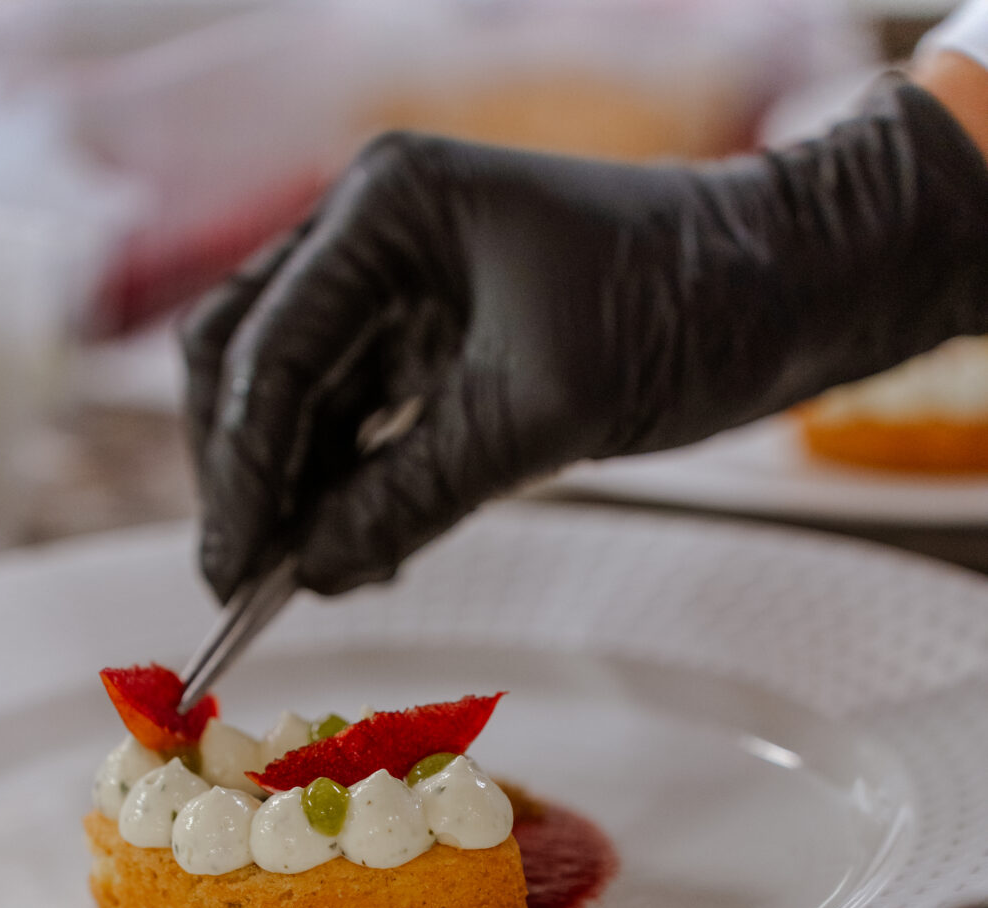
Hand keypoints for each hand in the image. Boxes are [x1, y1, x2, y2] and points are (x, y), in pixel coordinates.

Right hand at [184, 78, 987, 600]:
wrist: (788, 290)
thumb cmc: (683, 314)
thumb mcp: (536, 417)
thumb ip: (408, 496)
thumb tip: (313, 571)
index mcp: (387, 208)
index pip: (268, 349)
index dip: (242, 473)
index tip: (234, 573)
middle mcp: (376, 233)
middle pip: (253, 361)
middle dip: (247, 474)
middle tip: (251, 584)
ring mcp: (403, 284)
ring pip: (301, 397)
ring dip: (300, 490)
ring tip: (319, 579)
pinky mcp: (438, 336)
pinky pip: (361, 418)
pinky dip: (352, 486)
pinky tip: (365, 550)